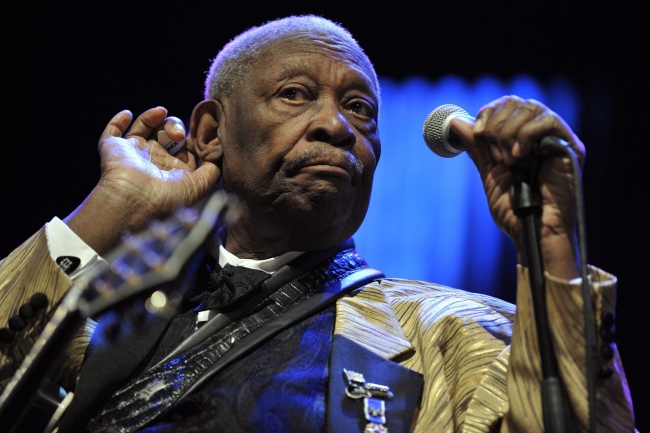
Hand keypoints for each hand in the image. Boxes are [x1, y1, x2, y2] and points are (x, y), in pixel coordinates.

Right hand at [65, 107, 220, 254]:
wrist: (135, 202)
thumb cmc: (169, 198)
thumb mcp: (200, 184)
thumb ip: (213, 168)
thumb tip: (218, 149)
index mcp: (173, 170)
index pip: (185, 146)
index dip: (192, 136)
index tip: (199, 128)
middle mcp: (154, 161)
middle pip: (166, 134)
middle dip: (174, 126)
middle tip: (178, 133)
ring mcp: (133, 154)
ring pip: (144, 127)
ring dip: (152, 116)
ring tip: (161, 112)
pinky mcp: (113, 148)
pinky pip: (113, 131)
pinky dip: (119, 121)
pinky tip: (128, 114)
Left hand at [452, 95, 584, 278]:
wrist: (531, 233)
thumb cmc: (514, 210)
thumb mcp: (489, 172)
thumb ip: (477, 147)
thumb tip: (456, 122)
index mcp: (525, 138)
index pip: (508, 104)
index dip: (489, 112)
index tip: (477, 133)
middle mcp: (544, 135)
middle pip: (518, 102)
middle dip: (496, 124)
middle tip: (494, 153)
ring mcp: (559, 140)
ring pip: (531, 108)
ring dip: (508, 133)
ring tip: (508, 160)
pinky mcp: (571, 147)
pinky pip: (547, 121)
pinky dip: (526, 135)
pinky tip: (520, 157)